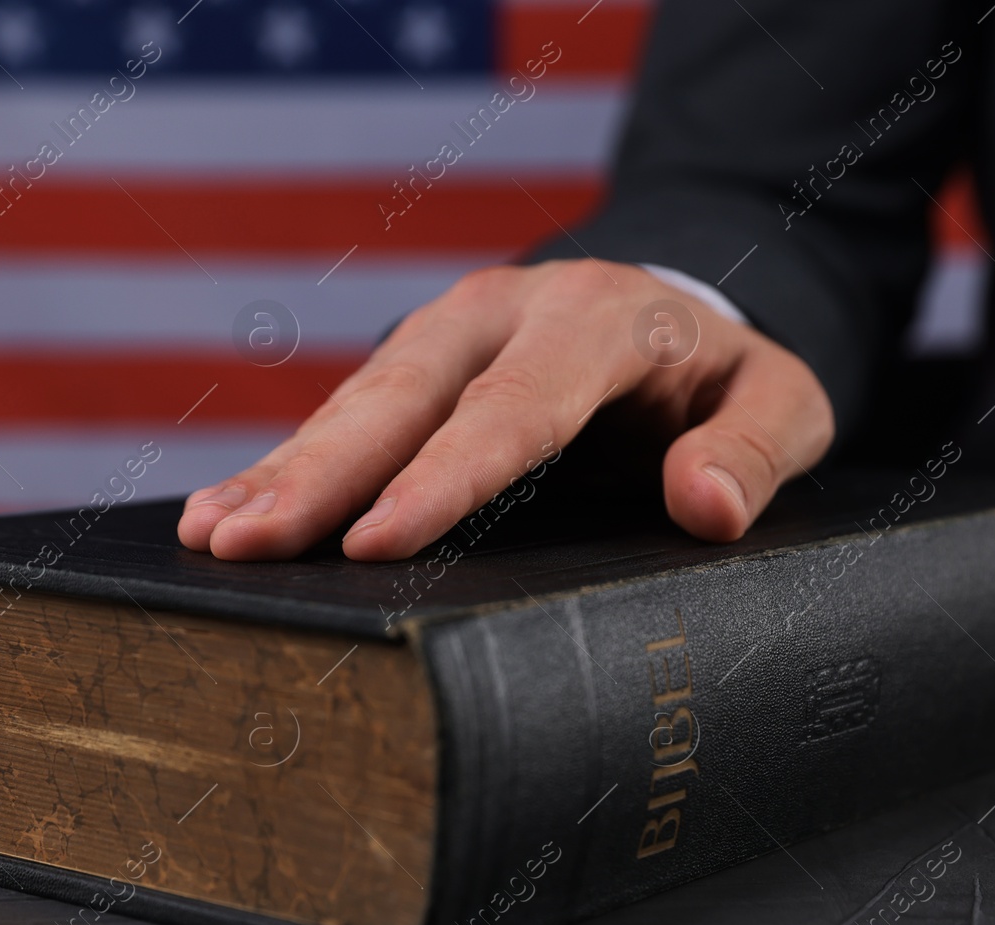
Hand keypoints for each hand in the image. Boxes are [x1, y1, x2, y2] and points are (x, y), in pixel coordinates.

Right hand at [179, 260, 833, 560]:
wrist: (673, 310)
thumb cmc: (723, 377)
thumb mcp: (781, 400)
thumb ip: (755, 447)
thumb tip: (705, 507)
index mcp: (596, 321)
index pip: (514, 408)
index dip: (443, 479)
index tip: (375, 543)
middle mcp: (503, 312)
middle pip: (402, 397)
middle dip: (320, 475)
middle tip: (244, 545)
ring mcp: (445, 332)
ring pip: (355, 402)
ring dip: (281, 471)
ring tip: (214, 538)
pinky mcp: (413, 363)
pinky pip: (342, 414)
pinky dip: (281, 463)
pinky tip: (221, 512)